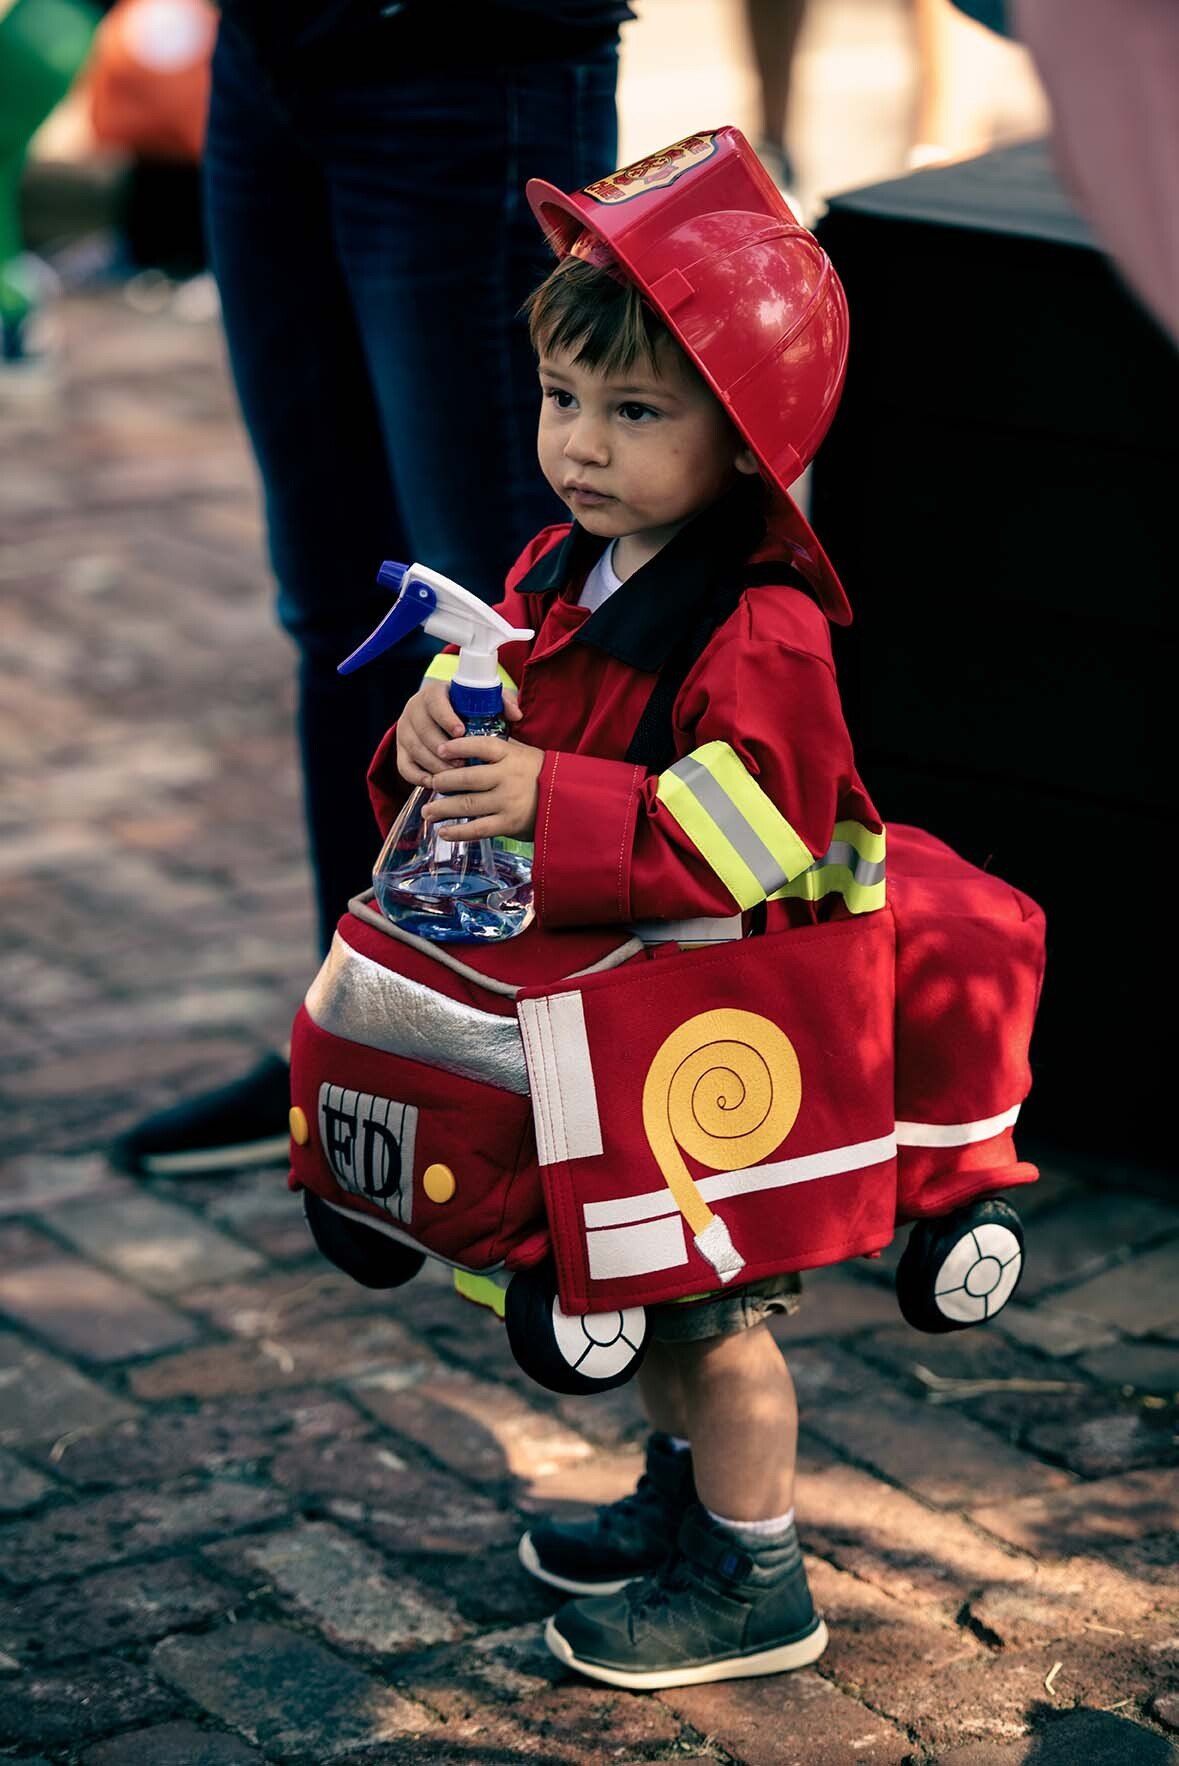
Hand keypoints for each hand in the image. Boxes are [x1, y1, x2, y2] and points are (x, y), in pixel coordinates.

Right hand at [396, 679, 522, 785]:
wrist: (444, 718)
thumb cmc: (468, 711)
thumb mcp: (484, 702)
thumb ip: (501, 703)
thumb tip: (516, 714)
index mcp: (433, 693)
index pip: (435, 702)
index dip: (446, 717)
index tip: (461, 731)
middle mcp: (414, 709)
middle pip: (423, 730)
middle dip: (443, 749)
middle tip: (461, 763)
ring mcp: (404, 730)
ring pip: (415, 749)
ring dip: (434, 764)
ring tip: (454, 774)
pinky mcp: (400, 749)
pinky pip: (403, 766)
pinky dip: (418, 777)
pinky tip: (434, 783)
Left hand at [422, 734, 543, 841]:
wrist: (567, 801)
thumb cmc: (539, 774)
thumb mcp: (523, 753)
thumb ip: (499, 748)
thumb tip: (468, 739)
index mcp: (511, 756)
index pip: (481, 746)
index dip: (458, 747)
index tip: (440, 749)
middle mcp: (507, 778)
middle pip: (467, 778)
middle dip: (444, 781)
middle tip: (431, 783)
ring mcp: (507, 802)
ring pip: (467, 804)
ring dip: (443, 809)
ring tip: (427, 812)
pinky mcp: (508, 824)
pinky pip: (478, 829)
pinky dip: (458, 832)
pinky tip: (443, 832)